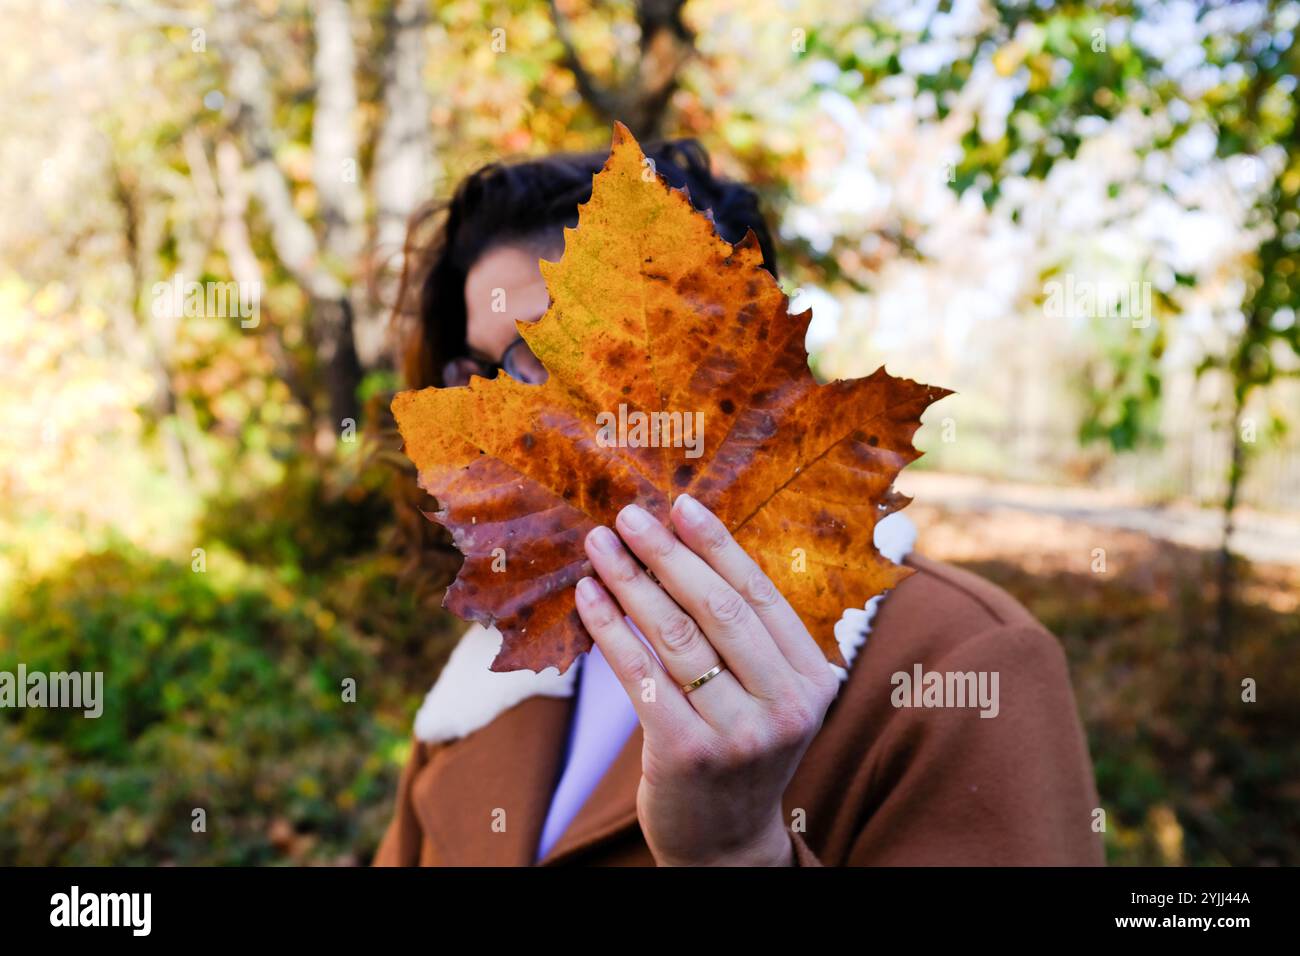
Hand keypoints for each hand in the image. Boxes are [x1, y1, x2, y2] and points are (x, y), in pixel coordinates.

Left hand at [573, 494, 838, 866]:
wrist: (725, 844)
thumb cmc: (739, 750)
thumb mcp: (767, 696)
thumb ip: (749, 638)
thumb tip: (689, 545)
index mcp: (813, 679)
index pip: (760, 594)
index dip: (717, 544)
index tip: (681, 505)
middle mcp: (786, 705)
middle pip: (718, 608)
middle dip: (668, 553)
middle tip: (629, 515)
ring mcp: (739, 733)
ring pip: (675, 635)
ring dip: (630, 580)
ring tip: (600, 545)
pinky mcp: (687, 753)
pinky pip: (640, 673)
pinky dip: (610, 628)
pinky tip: (588, 597)